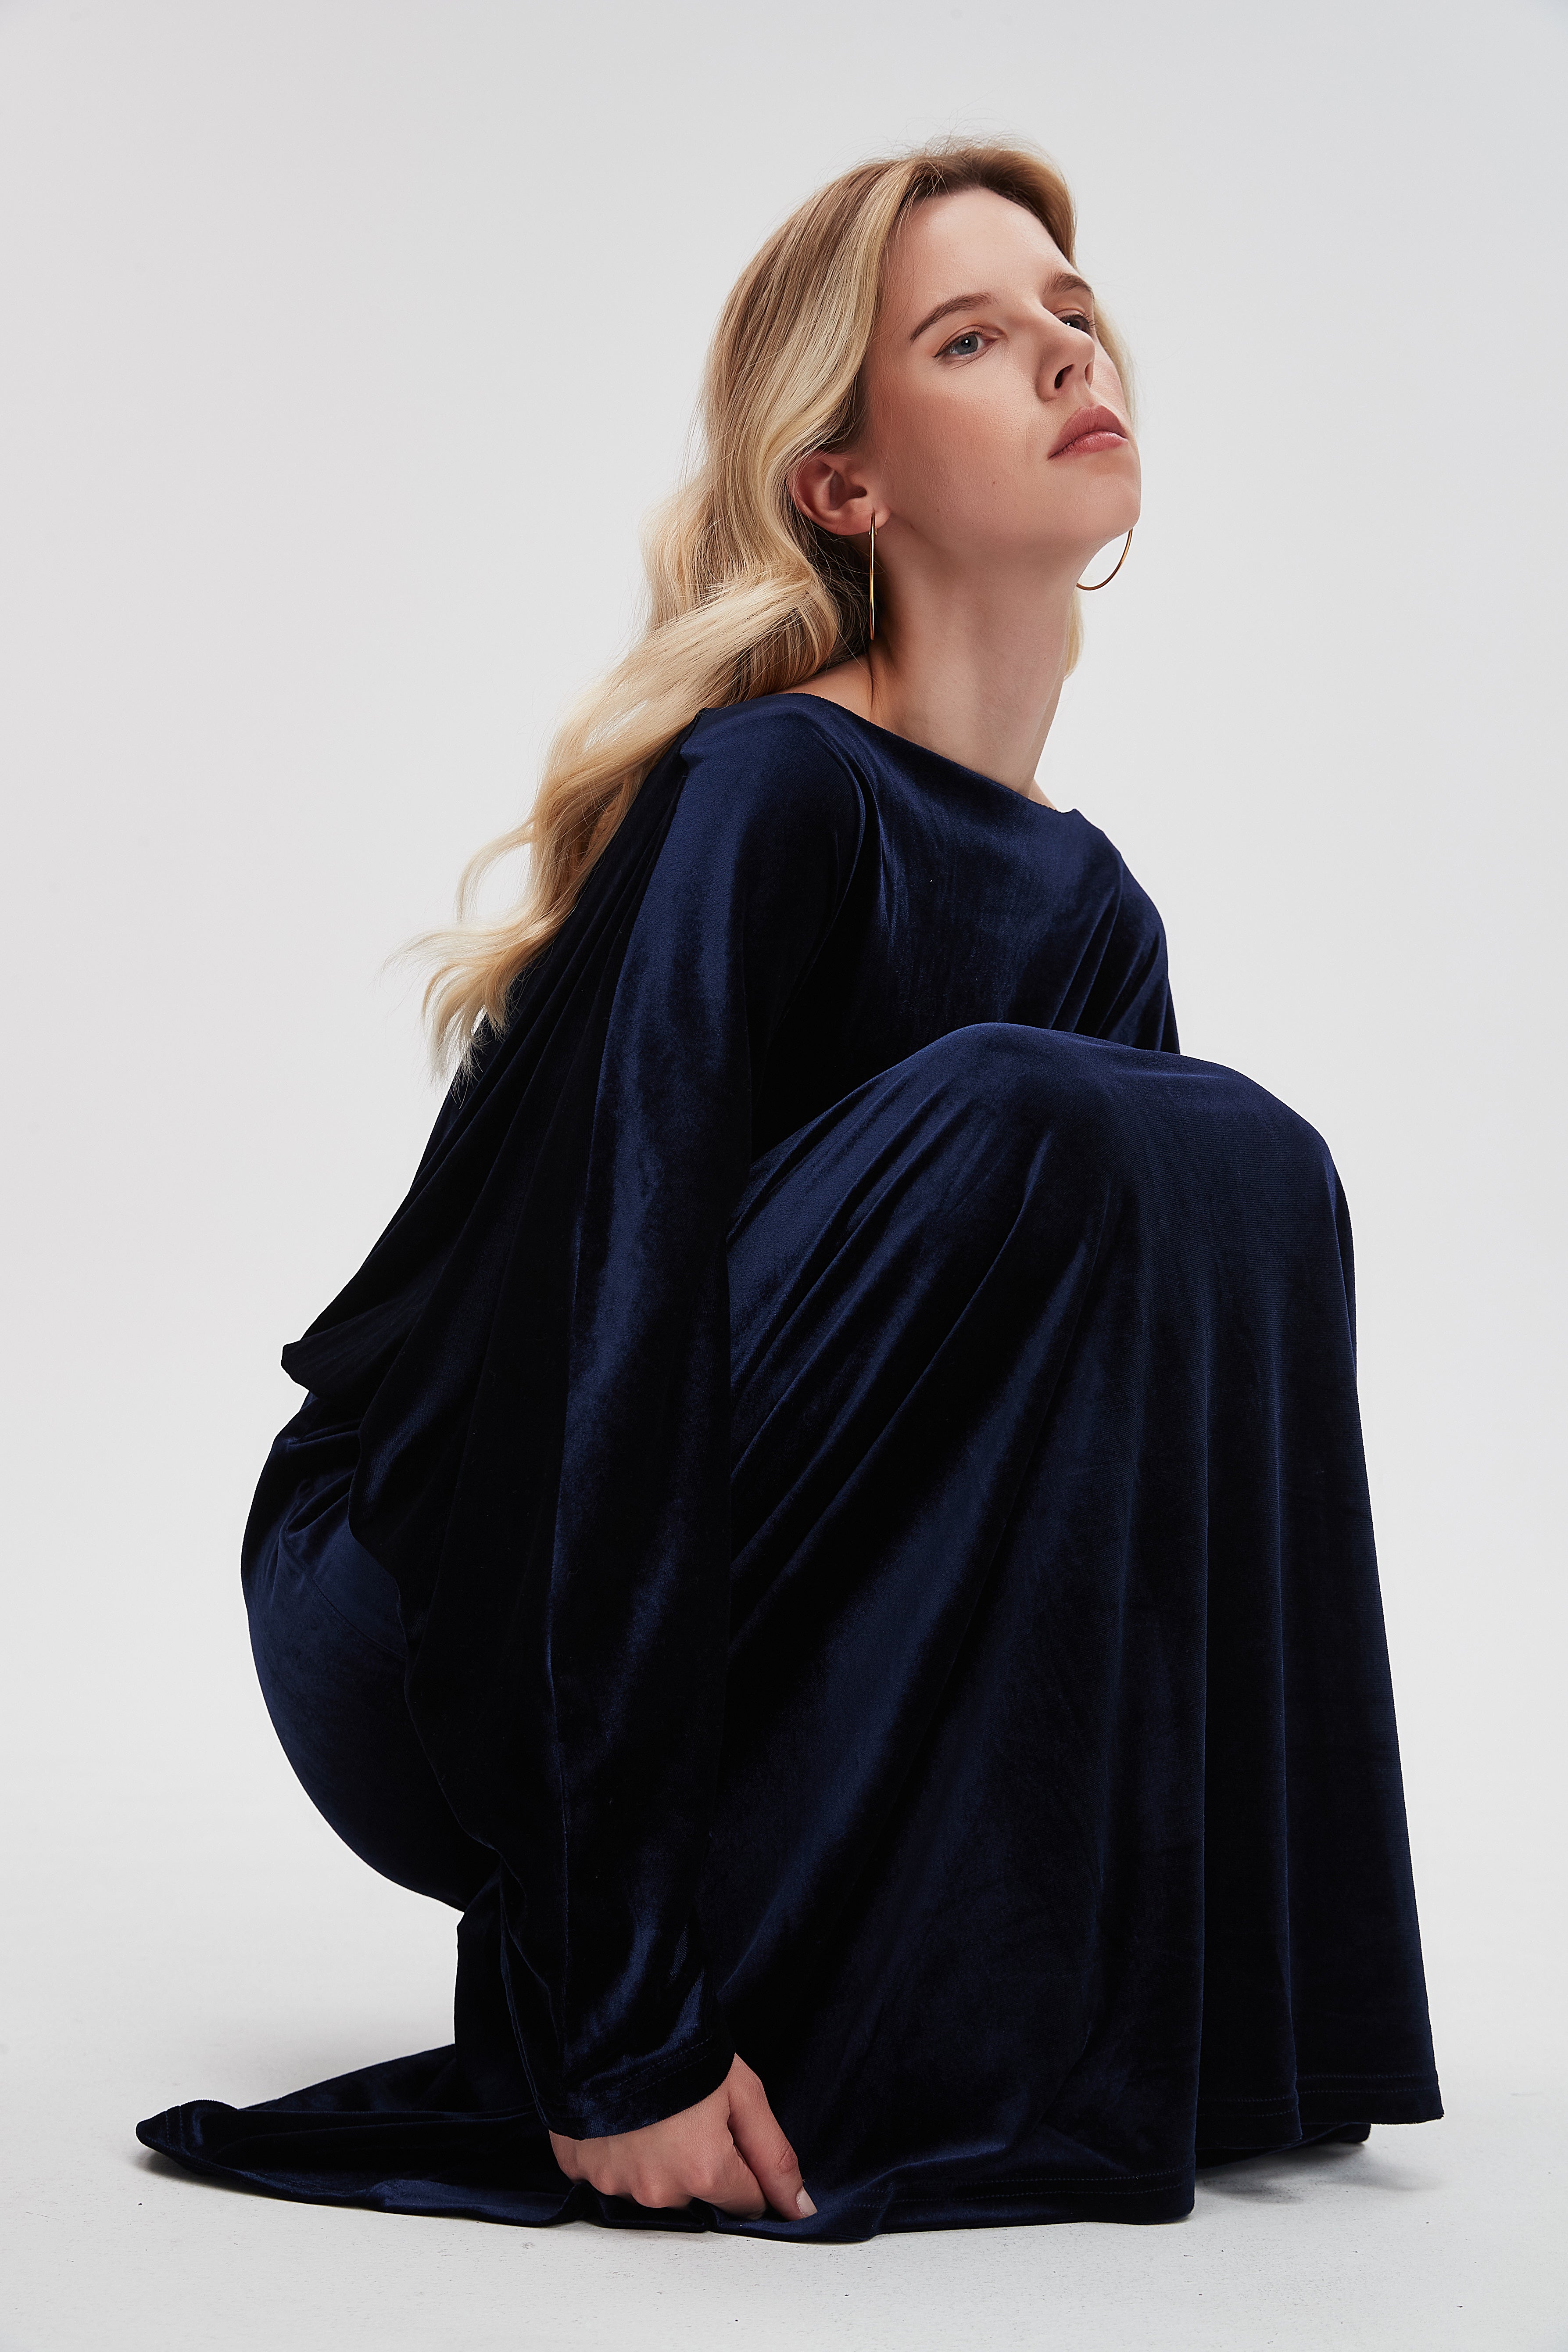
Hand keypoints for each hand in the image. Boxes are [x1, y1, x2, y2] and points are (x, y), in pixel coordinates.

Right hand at [548, 2051, 815, 2219]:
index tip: (731, 2130)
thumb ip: (774, 2157)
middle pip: (698, 2196)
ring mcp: (615, 2184)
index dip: (746, 2166)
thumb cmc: (681, 2046)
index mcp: (704, 2173)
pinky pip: (611, 2174)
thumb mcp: (744, 2093)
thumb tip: (800, 2211)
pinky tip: (622, 2119)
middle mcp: (659, 2191)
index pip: (747, 2202)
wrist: (609, 2017)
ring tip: (653, 2111)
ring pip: (655, 2187)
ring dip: (659, 2160)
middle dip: (701, 2164)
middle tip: (689, 2112)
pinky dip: (619, 2153)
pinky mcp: (580, 2171)